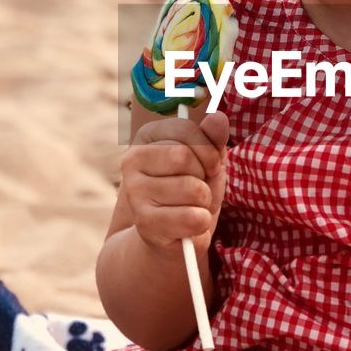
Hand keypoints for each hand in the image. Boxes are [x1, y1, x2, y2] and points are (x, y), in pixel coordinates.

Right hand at [121, 111, 228, 255]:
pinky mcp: (143, 221)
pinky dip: (202, 223)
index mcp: (147, 136)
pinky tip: (190, 225)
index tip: (210, 165)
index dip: (209, 150)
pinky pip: (191, 217)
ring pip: (192, 189)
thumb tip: (218, 117)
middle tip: (200, 188)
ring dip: (205, 202)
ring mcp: (134, 191)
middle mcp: (132, 159)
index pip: (186, 130)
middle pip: (185, 157)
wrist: (171, 234)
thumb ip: (213, 138)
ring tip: (193, 206)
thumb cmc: (191, 191)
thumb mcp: (206, 161)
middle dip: (205, 176)